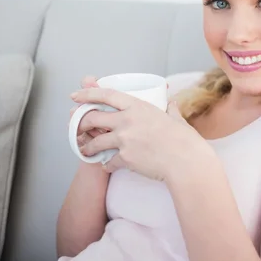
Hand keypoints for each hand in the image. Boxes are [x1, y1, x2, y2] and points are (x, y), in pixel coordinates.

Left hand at [70, 87, 215, 181]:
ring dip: (88, 147)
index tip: (75, 95)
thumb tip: (172, 104)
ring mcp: (124, 140)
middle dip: (80, 122)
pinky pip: (108, 162)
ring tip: (86, 150)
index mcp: (138, 106)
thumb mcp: (176, 119)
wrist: (186, 162)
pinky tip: (107, 166)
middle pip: (92, 118)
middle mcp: (127, 121)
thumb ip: (171, 110)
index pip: (106, 95)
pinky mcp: (125, 158)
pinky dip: (106, 165)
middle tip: (76, 126)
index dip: (87, 93)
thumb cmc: (184, 140)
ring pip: (95, 142)